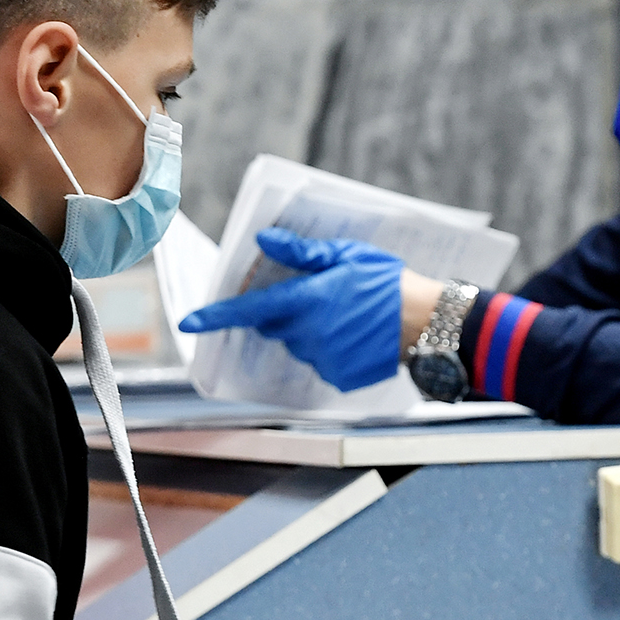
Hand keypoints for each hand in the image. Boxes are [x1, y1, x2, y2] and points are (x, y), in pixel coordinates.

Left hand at [178, 229, 405, 390]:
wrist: (430, 323)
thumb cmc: (389, 283)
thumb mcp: (347, 256)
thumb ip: (302, 255)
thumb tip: (263, 242)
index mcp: (307, 301)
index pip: (249, 309)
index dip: (216, 316)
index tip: (189, 322)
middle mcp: (309, 334)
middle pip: (275, 326)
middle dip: (283, 312)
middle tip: (316, 295)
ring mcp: (323, 359)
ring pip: (298, 345)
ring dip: (309, 332)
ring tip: (346, 315)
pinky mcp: (338, 377)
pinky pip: (321, 362)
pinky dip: (330, 350)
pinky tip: (356, 336)